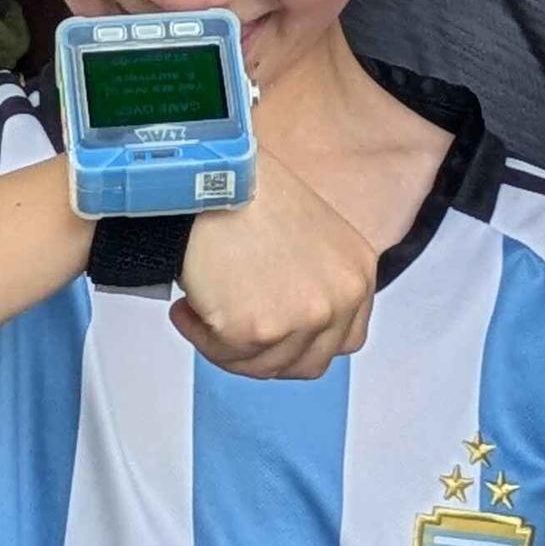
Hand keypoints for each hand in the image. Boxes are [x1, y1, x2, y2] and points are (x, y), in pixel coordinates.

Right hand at [171, 147, 373, 377]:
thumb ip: (316, 282)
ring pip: (262, 366)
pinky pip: (223, 355)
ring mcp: (301, 319)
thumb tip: (288, 316)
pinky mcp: (257, 330)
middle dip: (267, 353)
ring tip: (202, 309)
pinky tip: (188, 308)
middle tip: (234, 332)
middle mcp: (338, 300)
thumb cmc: (249, 192)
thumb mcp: (312, 236)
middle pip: (307, 363)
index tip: (275, 334)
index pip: (345, 339)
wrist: (212, 179)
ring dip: (228, 345)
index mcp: (356, 274)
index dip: (304, 343)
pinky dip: (200, 335)